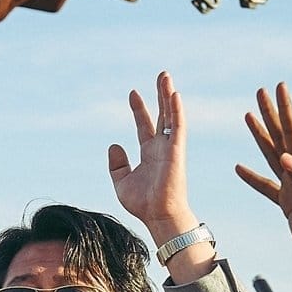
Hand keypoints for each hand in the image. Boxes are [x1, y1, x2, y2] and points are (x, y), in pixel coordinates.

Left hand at [108, 72, 196, 237]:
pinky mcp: (177, 151)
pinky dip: (176, 110)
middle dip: (160, 96)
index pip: (145, 126)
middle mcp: (162, 148)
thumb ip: (117, 164)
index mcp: (150, 154)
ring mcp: (171, 148)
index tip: (133, 93)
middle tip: (161, 75)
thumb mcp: (122, 182)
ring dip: (169, 96)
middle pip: (162, 115)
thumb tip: (114, 145)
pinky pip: (178, 126)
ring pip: (171, 116)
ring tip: (165, 77)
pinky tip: (174, 94)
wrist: (158, 216)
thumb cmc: (144, 204)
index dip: (139, 109)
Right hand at [236, 82, 291, 283]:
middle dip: (271, 113)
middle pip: (282, 137)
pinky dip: (252, 175)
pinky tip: (239, 167)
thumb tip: (286, 157)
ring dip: (262, 135)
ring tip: (249, 116)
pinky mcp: (289, 204)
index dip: (284, 110)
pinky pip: (266, 184)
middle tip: (261, 90)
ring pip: (273, 155)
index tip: (278, 86)